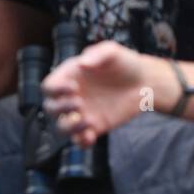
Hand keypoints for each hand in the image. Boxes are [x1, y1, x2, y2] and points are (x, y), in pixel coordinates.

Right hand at [42, 41, 157, 147]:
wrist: (145, 82)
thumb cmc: (125, 63)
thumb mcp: (112, 51)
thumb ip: (97, 54)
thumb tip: (82, 64)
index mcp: (68, 77)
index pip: (48, 86)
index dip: (55, 89)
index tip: (73, 87)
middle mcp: (71, 96)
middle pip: (50, 108)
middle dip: (61, 108)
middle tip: (79, 102)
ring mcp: (82, 113)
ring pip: (61, 127)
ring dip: (69, 127)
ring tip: (88, 121)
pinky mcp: (95, 126)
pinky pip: (80, 140)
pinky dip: (82, 142)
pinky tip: (91, 136)